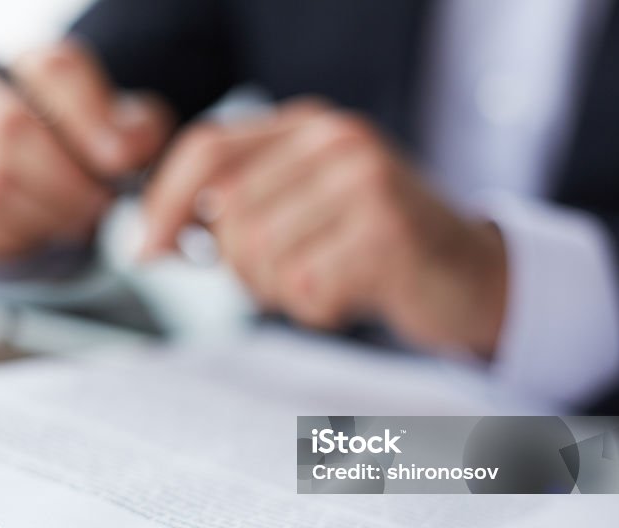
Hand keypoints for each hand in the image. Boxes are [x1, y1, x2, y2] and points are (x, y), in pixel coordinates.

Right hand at [0, 40, 172, 259]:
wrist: (33, 179)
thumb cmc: (87, 152)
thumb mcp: (127, 135)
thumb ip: (137, 138)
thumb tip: (121, 158)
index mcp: (36, 68)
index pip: (57, 71)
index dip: (90, 119)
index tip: (116, 162)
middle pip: (10, 129)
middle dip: (64, 184)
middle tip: (96, 209)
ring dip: (42, 216)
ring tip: (71, 222)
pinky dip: (13, 237)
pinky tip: (37, 231)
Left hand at [142, 100, 506, 356]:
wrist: (470, 276)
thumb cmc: (376, 249)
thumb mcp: (304, 213)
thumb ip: (237, 214)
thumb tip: (154, 240)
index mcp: (307, 127)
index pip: (207, 150)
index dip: (164, 204)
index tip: (147, 251)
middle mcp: (335, 140)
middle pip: (229, 216)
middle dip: (242, 270)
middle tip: (285, 281)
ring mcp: (364, 180)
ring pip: (260, 256)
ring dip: (282, 293)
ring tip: (325, 283)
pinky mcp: (386, 230)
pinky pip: (305, 288)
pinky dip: (318, 309)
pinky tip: (352, 296)